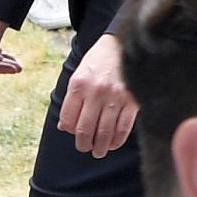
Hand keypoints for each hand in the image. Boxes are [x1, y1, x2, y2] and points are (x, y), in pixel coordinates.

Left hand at [59, 30, 136, 155]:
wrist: (124, 45)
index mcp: (78, 84)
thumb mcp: (79, 74)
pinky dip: (117, 140)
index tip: (74, 135)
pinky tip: (113, 144)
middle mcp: (95, 92)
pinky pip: (123, 128)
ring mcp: (115, 97)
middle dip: (83, 144)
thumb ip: (71, 100)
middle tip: (85, 148)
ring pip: (104, 132)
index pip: (68, 118)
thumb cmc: (99, 61)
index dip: (70, 131)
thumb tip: (64, 126)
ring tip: (98, 151)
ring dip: (100, 147)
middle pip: (85, 129)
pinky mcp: (132, 101)